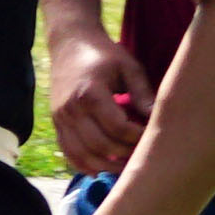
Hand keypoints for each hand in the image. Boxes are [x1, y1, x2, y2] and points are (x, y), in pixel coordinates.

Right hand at [42, 15, 151, 172]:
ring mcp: (60, 118)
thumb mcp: (129, 67)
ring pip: (81, 154)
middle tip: (145, 156)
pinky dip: (83, 165)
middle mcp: (71, 109)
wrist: (69, 44)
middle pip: (100, 145)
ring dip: (105, 166)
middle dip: (125, 154)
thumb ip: (143, 93)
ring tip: (126, 168)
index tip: (154, 137)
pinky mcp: (57, 123)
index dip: (138, 137)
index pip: (117, 127)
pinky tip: (100, 170)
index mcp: (90, 93)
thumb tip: (158, 119)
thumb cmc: (104, 54)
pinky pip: (68, 152)